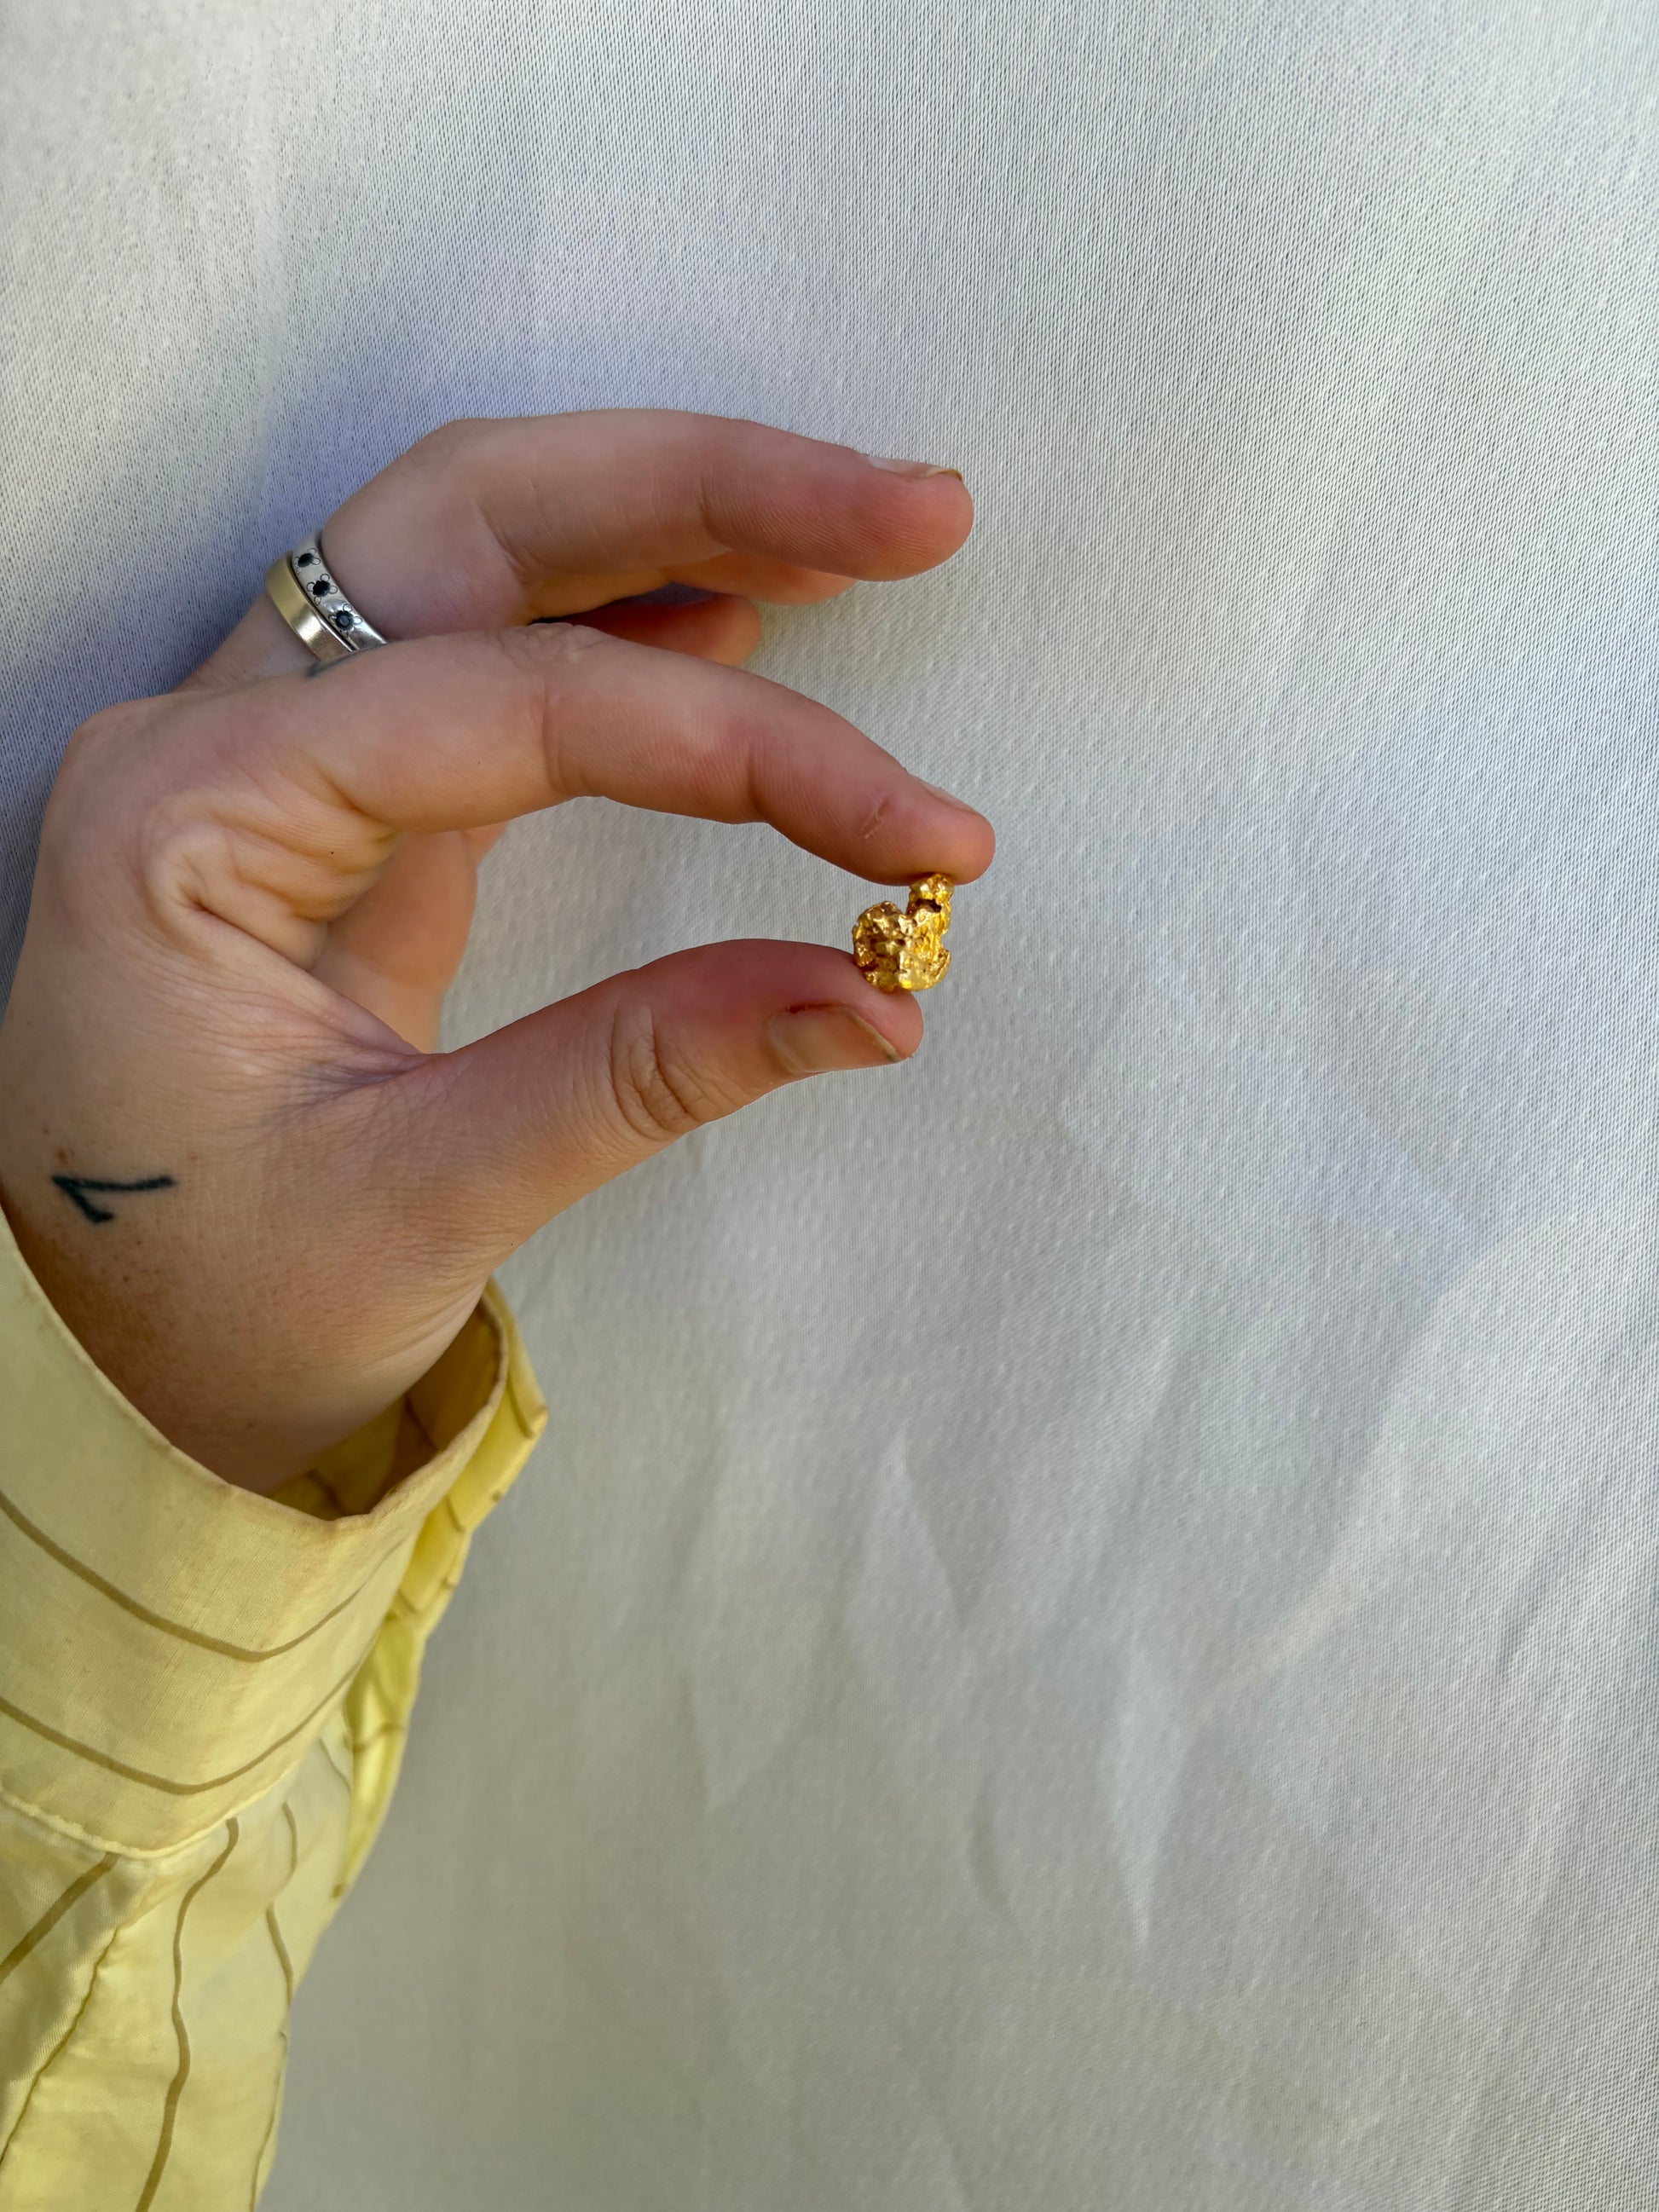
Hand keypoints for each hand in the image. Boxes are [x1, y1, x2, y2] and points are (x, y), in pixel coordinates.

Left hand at [0, 412, 992, 1492]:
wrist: (94, 1355)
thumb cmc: (204, 1301)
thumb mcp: (420, 1203)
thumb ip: (641, 1076)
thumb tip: (875, 997)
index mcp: (194, 819)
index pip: (514, 702)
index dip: (741, 747)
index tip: (916, 837)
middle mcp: (217, 735)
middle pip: (476, 515)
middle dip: (707, 488)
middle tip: (917, 514)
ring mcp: (276, 751)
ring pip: (483, 547)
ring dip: (680, 517)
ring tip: (871, 530)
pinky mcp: (340, 802)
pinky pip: (485, 651)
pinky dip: (626, 616)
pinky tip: (743, 612)